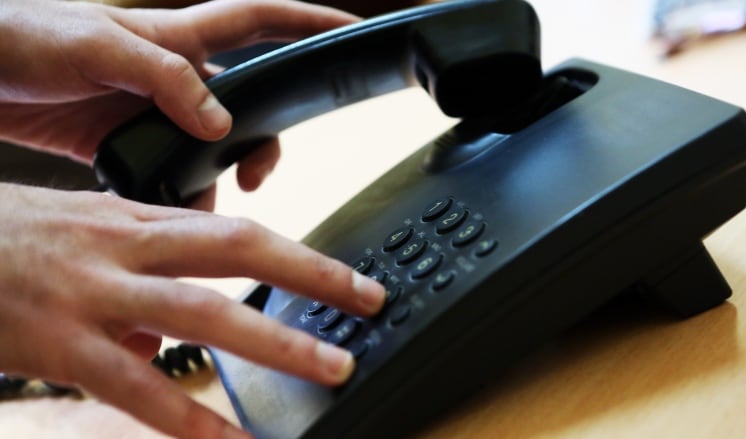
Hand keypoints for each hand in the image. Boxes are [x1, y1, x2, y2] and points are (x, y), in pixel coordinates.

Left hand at [0, 0, 357, 192]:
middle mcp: (172, 72)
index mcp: (175, 36)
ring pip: (210, 146)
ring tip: (200, 200)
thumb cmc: (19, 39)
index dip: (306, 22)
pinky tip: (166, 206)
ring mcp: (152, 109)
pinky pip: (170, 170)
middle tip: (254, 173)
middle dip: (261, 138)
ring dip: (214, 175)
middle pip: (246, 102)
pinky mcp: (124, 141)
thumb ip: (162, 76)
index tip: (348, 31)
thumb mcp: (95, 47)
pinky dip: (175, 192)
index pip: (258, 20)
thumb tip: (217, 122)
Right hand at [0, 183, 385, 437]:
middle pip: (240, 254)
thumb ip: (143, 273)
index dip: (300, 255)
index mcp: (138, 221)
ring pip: (203, 315)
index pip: (239, 232)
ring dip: (273, 344)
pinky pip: (137, 388)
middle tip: (369, 304)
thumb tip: (175, 330)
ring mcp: (96, 297)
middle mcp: (128, 250)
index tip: (348, 278)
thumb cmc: (12, 238)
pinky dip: (188, 419)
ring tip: (331, 368)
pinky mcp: (62, 346)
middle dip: (313, 279)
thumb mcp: (88, 235)